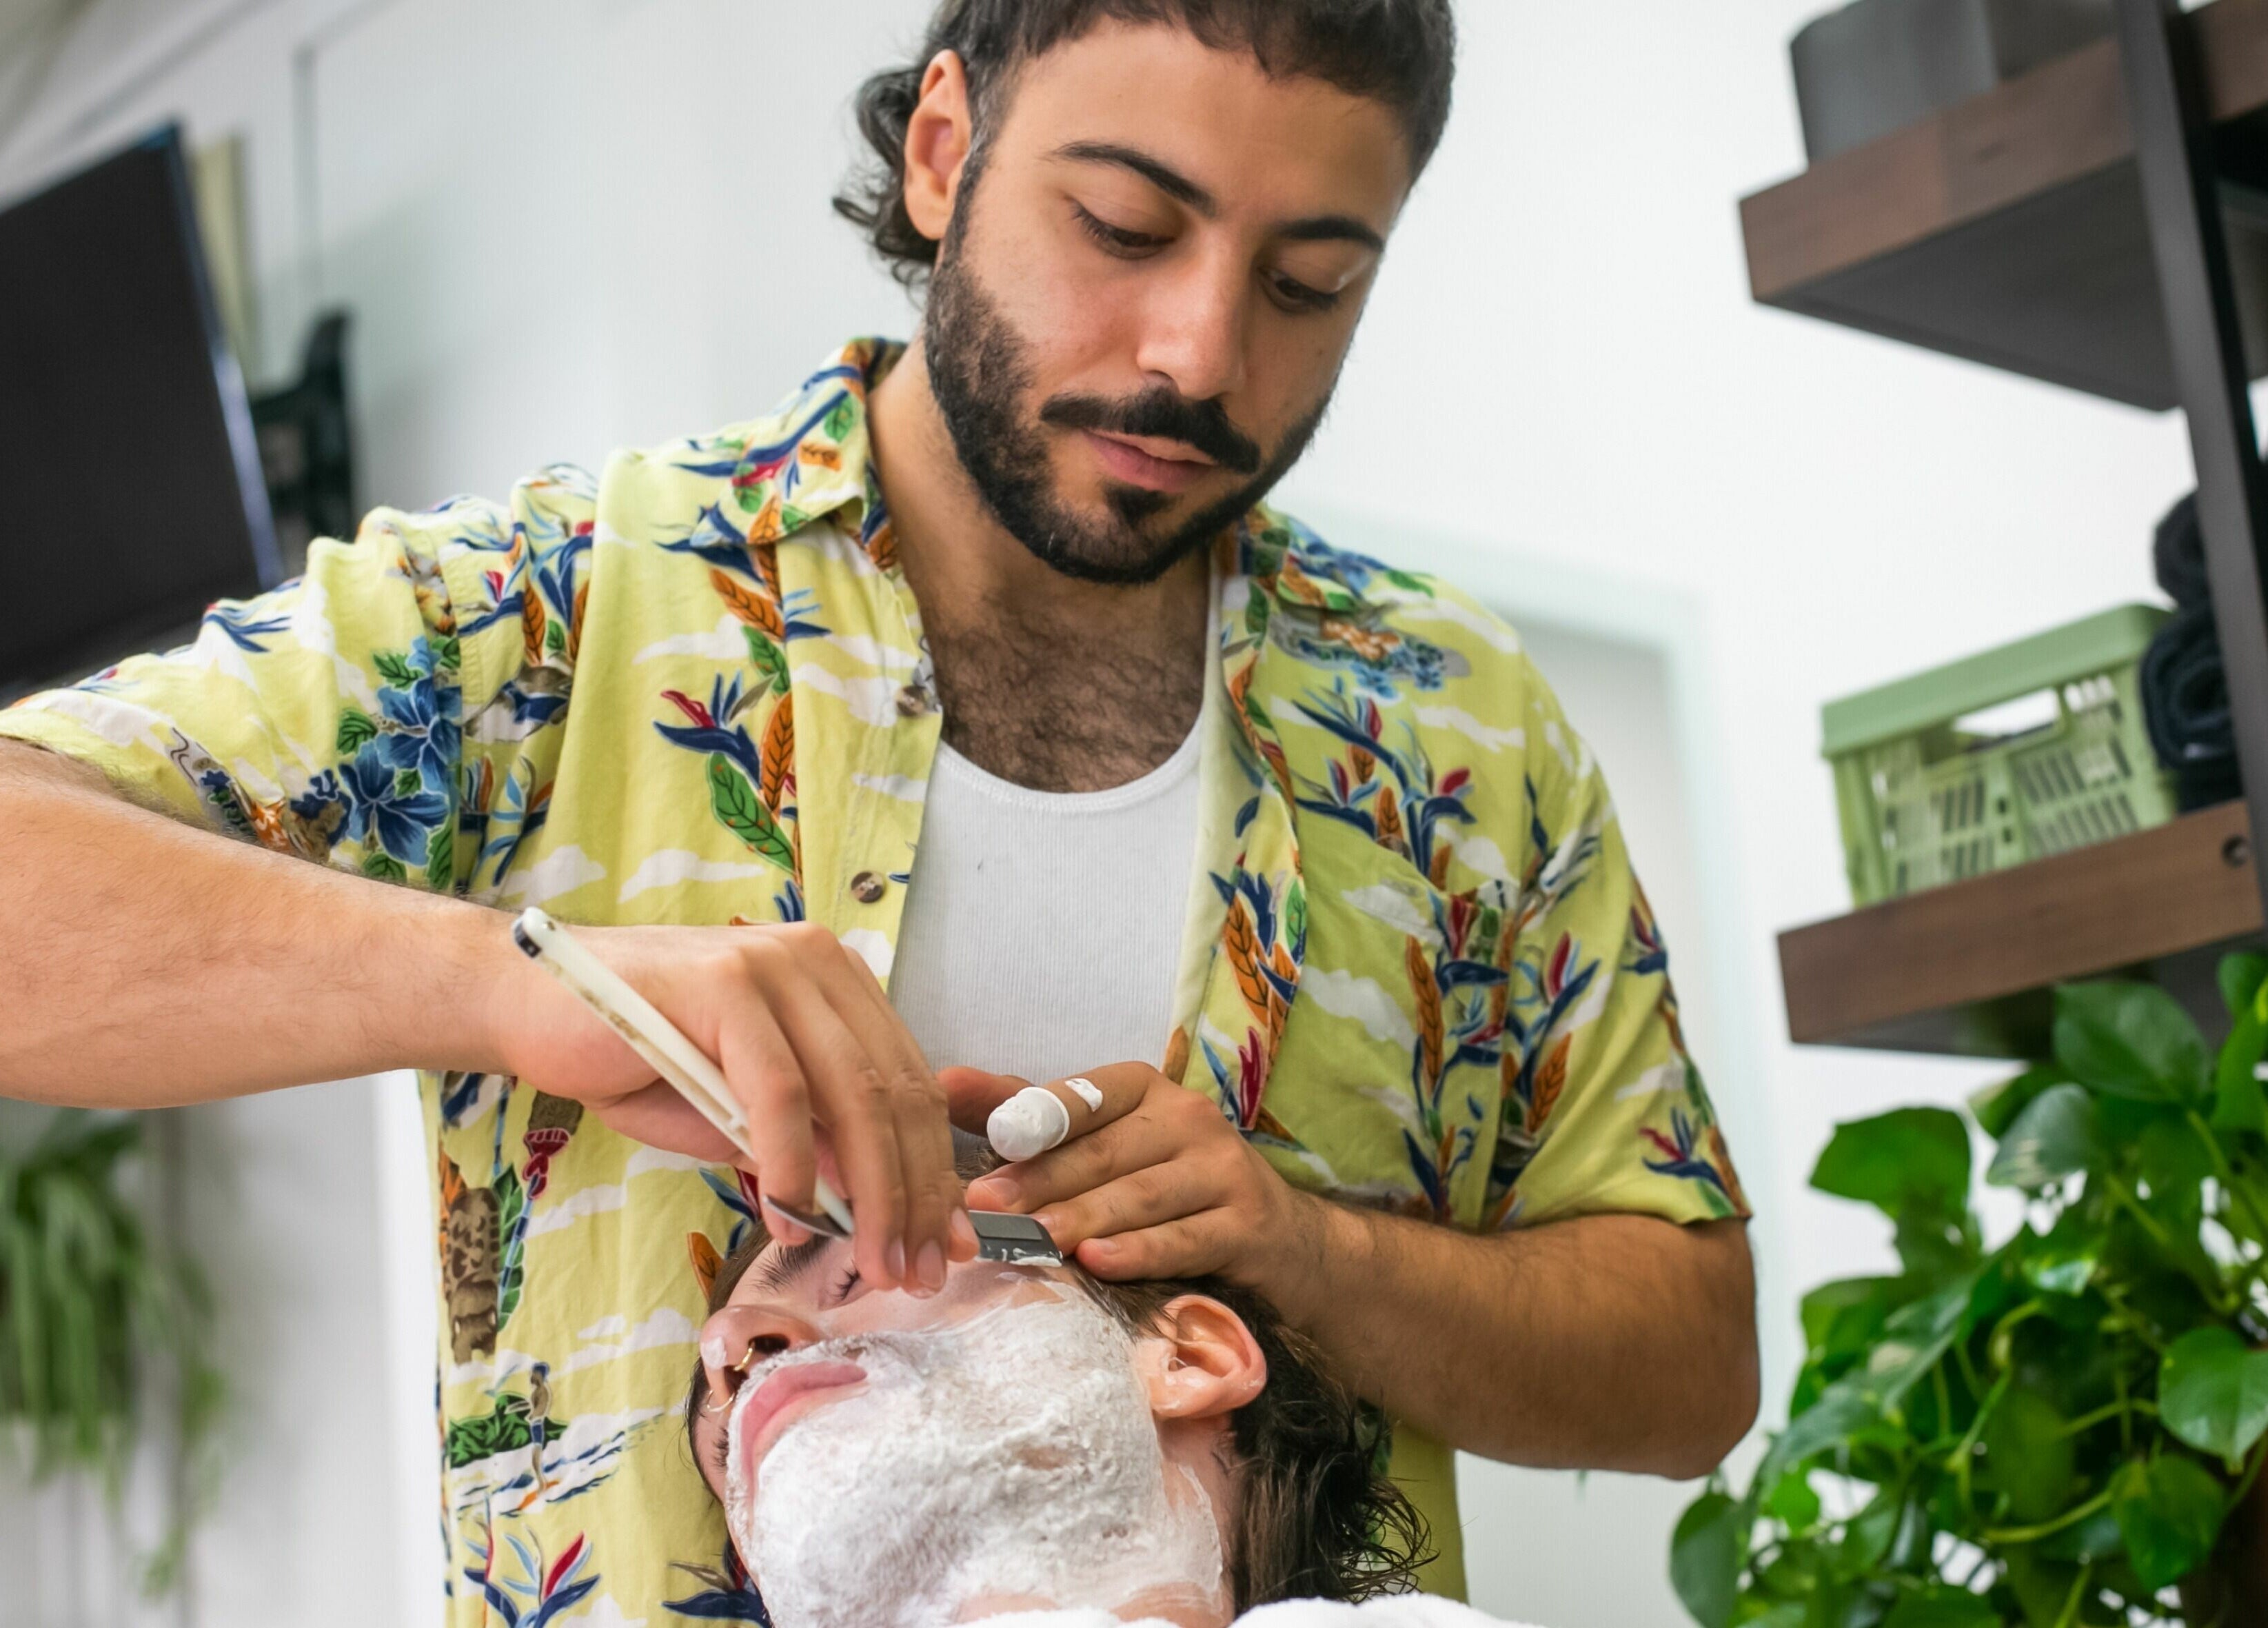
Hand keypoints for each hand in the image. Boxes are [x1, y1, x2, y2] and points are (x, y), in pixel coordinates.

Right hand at [481, 916, 971, 1294]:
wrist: (529, 1004)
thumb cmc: (635, 1059)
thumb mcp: (740, 1115)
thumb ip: (809, 1146)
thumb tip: (872, 1212)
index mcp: (838, 985)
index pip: (912, 1086)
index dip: (936, 1173)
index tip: (945, 1247)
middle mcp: (819, 964)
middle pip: (897, 1093)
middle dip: (916, 1195)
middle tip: (915, 1273)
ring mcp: (772, 966)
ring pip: (853, 1094)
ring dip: (870, 1192)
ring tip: (871, 1260)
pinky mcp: (724, 984)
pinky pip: (781, 1091)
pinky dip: (795, 1163)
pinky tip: (793, 1216)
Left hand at [942, 1062, 1321, 1293]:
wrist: (1278, 1241)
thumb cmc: (1168, 1187)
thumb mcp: (1107, 1143)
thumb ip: (1029, 1116)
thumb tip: (943, 1083)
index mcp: (1144, 1090)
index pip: (1085, 1097)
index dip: (1035, 1118)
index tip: (987, 1144)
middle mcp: (1188, 1118)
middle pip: (1105, 1149)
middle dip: (1042, 1179)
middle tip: (985, 1206)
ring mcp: (1223, 1170)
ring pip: (1143, 1193)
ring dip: (1084, 1215)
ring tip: (1034, 1238)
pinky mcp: (1247, 1225)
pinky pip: (1187, 1238)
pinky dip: (1142, 1250)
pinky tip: (1100, 1261)